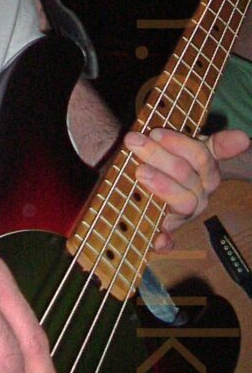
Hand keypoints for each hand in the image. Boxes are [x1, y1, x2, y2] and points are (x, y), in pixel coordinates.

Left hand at [124, 127, 249, 250]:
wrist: (152, 181)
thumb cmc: (169, 160)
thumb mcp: (185, 146)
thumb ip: (214, 143)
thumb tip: (244, 138)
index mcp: (207, 170)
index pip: (200, 155)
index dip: (179, 144)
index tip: (155, 132)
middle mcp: (200, 193)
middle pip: (185, 173)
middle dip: (158, 155)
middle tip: (132, 141)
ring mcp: (186, 213)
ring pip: (182, 200)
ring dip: (161, 185)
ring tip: (139, 171)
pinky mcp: (170, 230)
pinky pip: (170, 239)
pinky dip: (165, 240)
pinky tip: (159, 239)